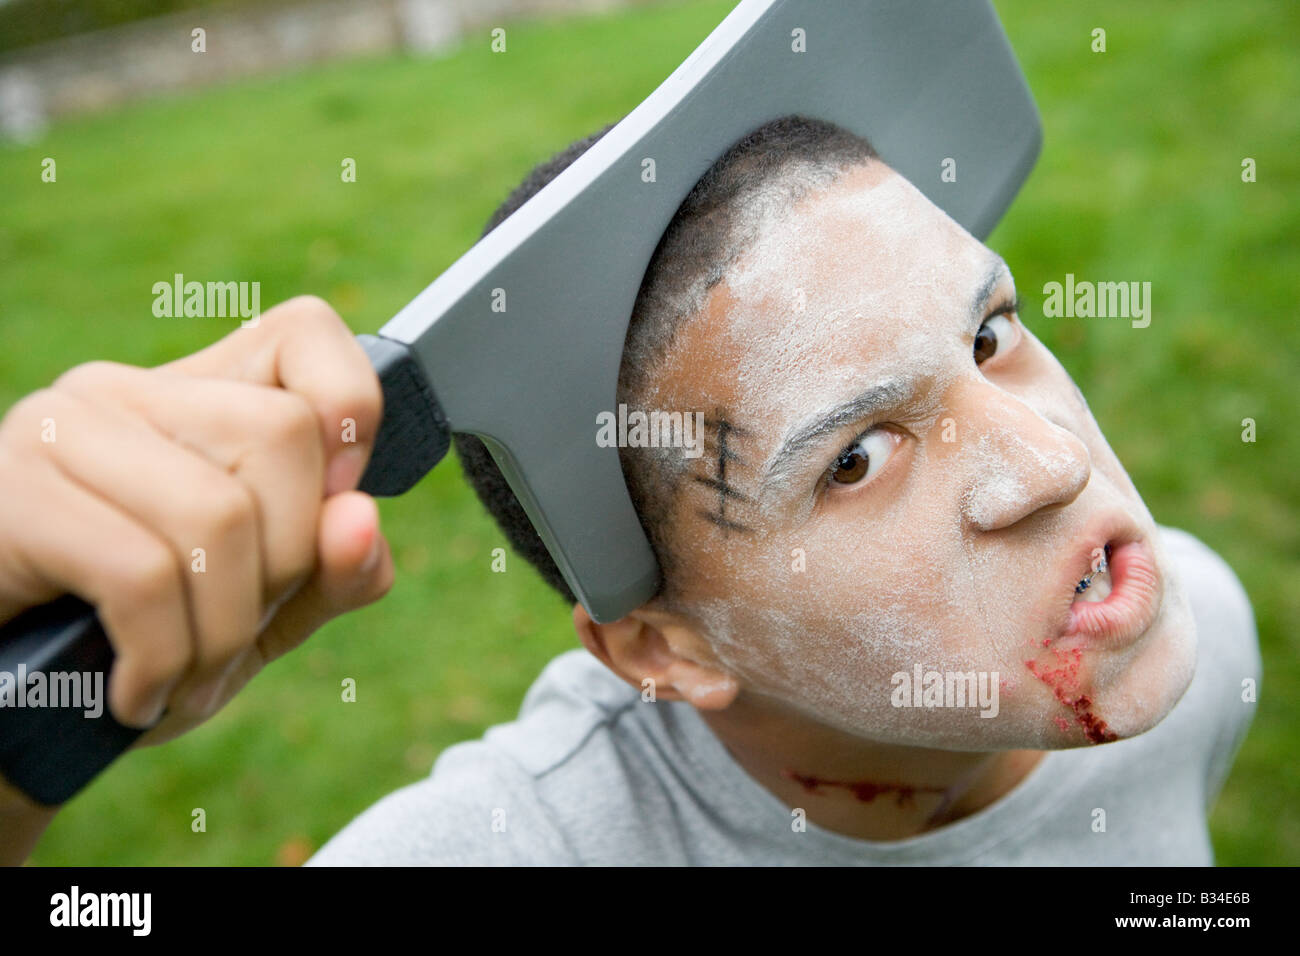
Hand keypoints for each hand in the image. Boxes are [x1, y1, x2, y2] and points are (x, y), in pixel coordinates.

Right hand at [0, 296, 393, 751]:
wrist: (6, 713)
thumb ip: (331, 572)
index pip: (304, 332)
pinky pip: (143, 574)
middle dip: (288, 565)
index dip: (350, 409)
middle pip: (282, 433)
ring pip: (219, 512)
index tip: (338, 506)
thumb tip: (360, 520)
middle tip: (236, 635)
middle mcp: (126, 392)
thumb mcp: (258, 619)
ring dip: (223, 633)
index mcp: (197, 399)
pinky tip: (136, 694)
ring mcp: (61, 431)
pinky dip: (162, 659)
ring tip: (185, 679)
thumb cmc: (132, 652)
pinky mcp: (10, 494)